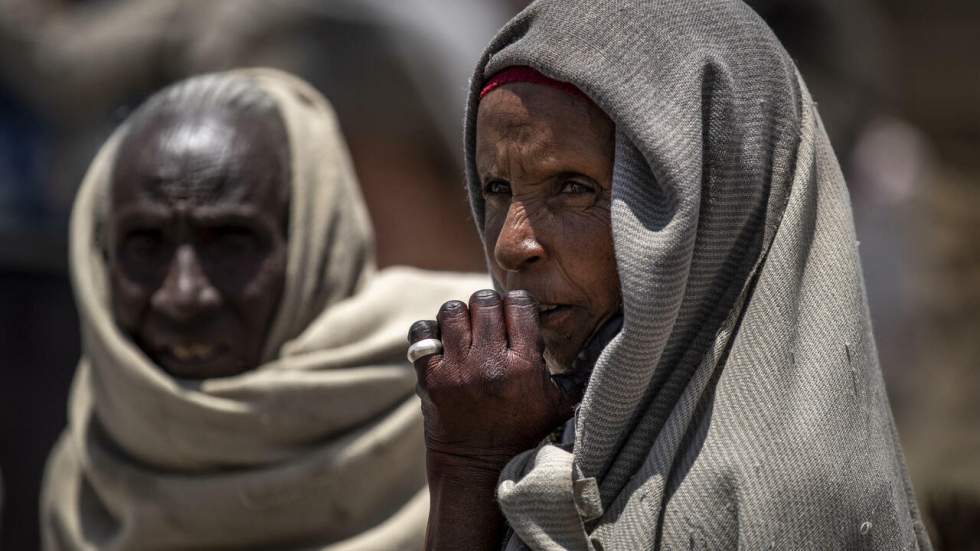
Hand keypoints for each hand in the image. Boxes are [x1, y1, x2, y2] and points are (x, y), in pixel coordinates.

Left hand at [409, 289, 575, 470]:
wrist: (477, 471)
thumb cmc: (522, 436)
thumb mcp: (557, 406)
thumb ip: (574, 374)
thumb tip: (603, 344)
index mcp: (524, 366)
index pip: (518, 304)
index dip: (517, 306)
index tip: (515, 319)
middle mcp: (489, 364)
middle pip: (483, 301)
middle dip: (488, 307)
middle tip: (489, 324)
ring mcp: (456, 370)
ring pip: (451, 311)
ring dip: (458, 317)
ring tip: (464, 333)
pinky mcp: (429, 379)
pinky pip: (421, 333)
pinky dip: (429, 334)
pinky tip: (441, 345)